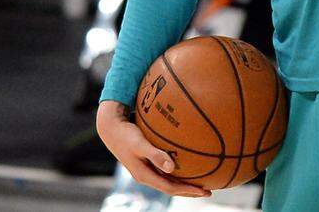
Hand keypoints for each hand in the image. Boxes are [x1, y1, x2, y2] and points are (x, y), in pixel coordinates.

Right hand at [96, 101, 210, 197]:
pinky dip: (178, 171)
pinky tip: (188, 165)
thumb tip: (172, 168)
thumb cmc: (126, 134)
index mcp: (144, 175)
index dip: (188, 191)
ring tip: (201, 181)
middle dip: (189, 191)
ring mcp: (146, 169)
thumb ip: (155, 155)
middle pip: (171, 188)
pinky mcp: (146, 162)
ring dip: (184, 183)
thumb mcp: (140, 144)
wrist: (110, 128)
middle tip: (208, 191)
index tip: (204, 190)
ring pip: (169, 180)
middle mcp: (146, 175)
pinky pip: (165, 170)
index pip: (170, 188)